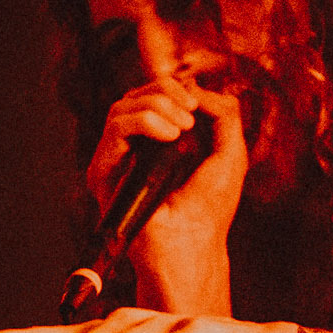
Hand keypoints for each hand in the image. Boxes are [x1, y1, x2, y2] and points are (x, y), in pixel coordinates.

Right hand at [87, 78, 247, 315]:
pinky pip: (114, 128)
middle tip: (190, 114)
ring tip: (181, 128)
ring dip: (156, 105)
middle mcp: (136, 147)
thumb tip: (197, 89)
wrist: (191, 243)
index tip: (196, 105)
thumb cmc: (210, 207)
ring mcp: (118, 159)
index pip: (155, 96)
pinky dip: (143, 121)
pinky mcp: (103, 172)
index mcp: (162, 141)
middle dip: (166, 92)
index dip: (174, 89)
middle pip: (136, 94)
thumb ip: (223, 115)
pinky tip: (169, 135)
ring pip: (121, 106)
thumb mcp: (230, 154)